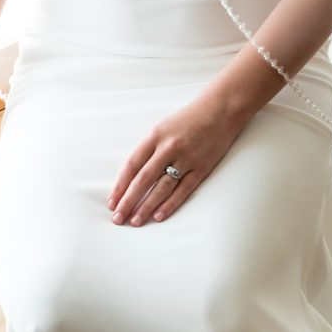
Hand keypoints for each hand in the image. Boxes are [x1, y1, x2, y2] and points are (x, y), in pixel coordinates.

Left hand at [106, 90, 243, 226]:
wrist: (219, 110)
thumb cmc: (187, 120)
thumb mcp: (162, 128)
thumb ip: (148, 149)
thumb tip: (130, 177)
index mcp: (154, 136)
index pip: (132, 165)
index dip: (120, 185)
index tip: (111, 202)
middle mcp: (168, 147)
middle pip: (143, 179)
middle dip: (128, 201)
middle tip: (118, 218)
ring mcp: (186, 158)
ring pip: (162, 188)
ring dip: (147, 207)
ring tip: (136, 221)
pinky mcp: (202, 167)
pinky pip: (183, 190)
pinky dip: (170, 204)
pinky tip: (159, 215)